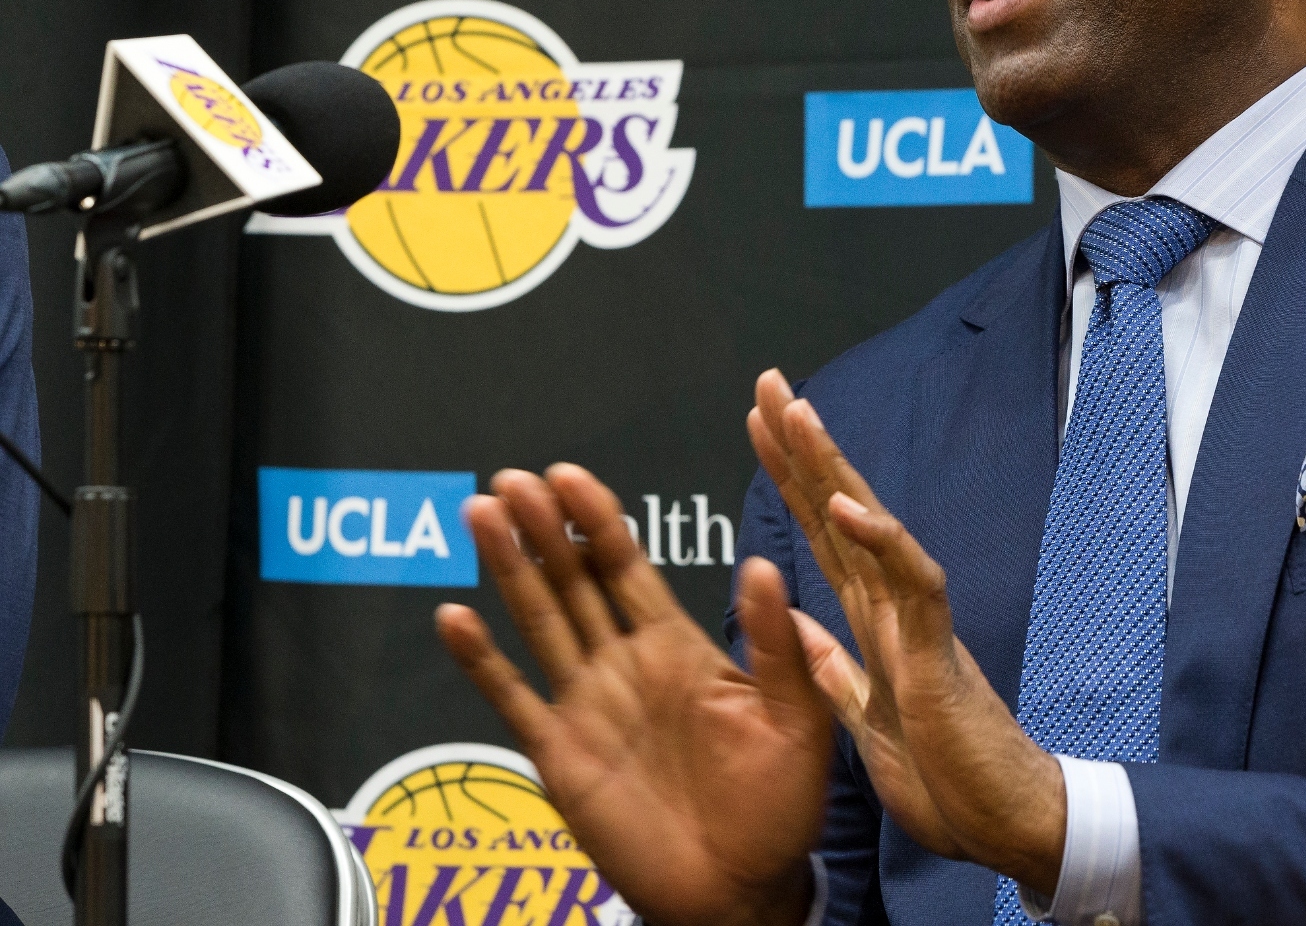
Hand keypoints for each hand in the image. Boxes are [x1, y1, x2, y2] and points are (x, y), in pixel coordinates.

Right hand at [435, 464, 829, 925]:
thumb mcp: (796, 716)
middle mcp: (625, 665)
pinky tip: (454, 616)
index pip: (628, 567)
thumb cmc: (780, 804)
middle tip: (512, 479)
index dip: (597, 521)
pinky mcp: (561, 754)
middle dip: (543, 529)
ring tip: (481, 514)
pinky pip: (514, 699)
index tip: (569, 476)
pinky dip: (481, 660)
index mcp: (679, 646)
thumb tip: (761, 563)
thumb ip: (776, 644)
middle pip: (574, 582)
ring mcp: (588, 706)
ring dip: (510, 569)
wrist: (744, 889)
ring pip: (540, 622)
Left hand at [746, 371, 1067, 897]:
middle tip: (769, 381)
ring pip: (873, 529)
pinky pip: (913, 586)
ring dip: (834, 471)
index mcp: (873, 624)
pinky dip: (882, 543)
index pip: (823, 535)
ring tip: (797, 413)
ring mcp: (918, 625)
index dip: (791, 479)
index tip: (758, 424)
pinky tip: (847, 505)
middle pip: (839, 512)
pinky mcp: (939, 654)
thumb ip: (834, 669)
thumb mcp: (865, 722)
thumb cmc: (945, 778)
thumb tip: (793, 620)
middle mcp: (893, 609)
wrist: (1003, 825)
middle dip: (803, 447)